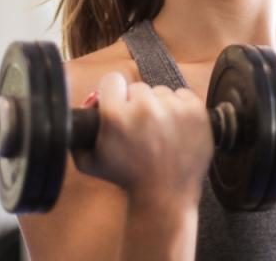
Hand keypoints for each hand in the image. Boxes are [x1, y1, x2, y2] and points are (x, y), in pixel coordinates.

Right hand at [73, 73, 213, 206]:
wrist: (164, 196)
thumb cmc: (126, 179)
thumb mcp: (89, 160)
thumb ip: (78, 134)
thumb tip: (85, 106)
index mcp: (116, 116)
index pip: (112, 80)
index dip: (114, 93)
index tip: (118, 105)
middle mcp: (145, 108)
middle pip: (138, 88)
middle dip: (136, 104)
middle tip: (139, 127)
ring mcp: (174, 109)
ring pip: (161, 92)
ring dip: (159, 107)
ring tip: (159, 133)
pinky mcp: (196, 111)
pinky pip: (183, 95)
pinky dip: (180, 108)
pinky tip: (175, 129)